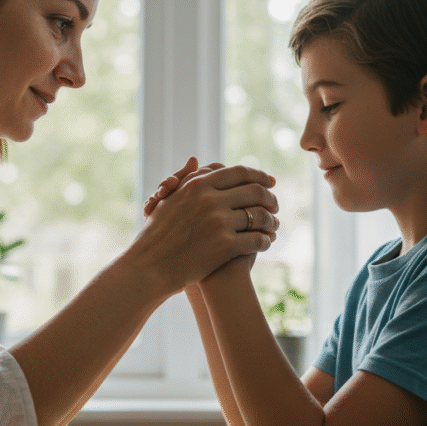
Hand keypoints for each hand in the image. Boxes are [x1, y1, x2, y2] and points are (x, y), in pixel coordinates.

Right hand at [126, 159, 278, 294]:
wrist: (150, 267)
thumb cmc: (157, 234)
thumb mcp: (168, 200)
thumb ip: (186, 179)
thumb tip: (196, 159)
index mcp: (198, 184)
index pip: (239, 172)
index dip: (259, 176)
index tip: (270, 182)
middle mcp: (210, 199)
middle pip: (255, 191)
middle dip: (270, 198)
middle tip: (276, 205)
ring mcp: (218, 222)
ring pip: (260, 216)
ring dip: (272, 221)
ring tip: (274, 226)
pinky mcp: (225, 246)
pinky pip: (257, 239)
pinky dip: (266, 240)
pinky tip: (267, 243)